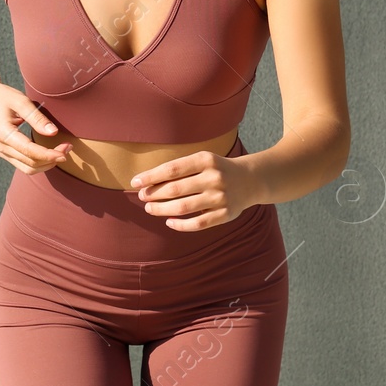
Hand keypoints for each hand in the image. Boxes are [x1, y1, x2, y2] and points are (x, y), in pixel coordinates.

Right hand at [0, 80, 71, 174]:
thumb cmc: (3, 97)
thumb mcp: (21, 101)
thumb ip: (36, 118)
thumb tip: (53, 133)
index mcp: (3, 134)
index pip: (30, 151)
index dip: (49, 154)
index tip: (66, 149)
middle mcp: (1, 147)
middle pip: (31, 163)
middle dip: (52, 159)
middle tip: (68, 147)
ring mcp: (3, 152)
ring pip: (28, 168)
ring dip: (47, 164)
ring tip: (61, 152)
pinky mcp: (6, 153)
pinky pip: (25, 165)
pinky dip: (40, 163)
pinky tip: (50, 154)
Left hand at [129, 149, 260, 229]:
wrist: (251, 179)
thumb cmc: (216, 169)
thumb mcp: (202, 160)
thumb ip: (179, 168)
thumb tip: (147, 182)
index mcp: (206, 160)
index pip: (172, 169)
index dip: (151, 176)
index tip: (135, 182)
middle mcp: (214, 178)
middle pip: (175, 189)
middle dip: (154, 194)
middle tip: (143, 197)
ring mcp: (221, 197)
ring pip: (184, 207)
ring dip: (162, 210)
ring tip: (150, 209)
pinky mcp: (226, 214)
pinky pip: (199, 223)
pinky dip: (181, 225)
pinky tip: (169, 222)